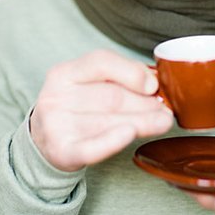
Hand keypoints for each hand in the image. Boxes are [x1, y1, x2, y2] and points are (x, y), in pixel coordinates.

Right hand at [30, 50, 172, 171]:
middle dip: (144, 103)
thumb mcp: (90, 86)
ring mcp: (55, 124)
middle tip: (168, 109)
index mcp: (64, 73)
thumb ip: (120, 78)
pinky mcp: (61, 152)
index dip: (131, 72)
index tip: (154, 85)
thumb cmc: (78, 109)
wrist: (46, 143)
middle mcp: (55, 96)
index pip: (101, 62)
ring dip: (142, 122)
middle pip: (110, 95)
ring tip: (163, 122)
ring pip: (108, 121)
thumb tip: (155, 82)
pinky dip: (111, 141)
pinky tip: (130, 134)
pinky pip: (90, 147)